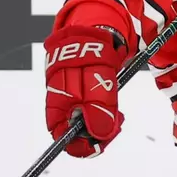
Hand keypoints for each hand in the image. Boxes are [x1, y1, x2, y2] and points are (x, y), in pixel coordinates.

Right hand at [43, 24, 127, 156]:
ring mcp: (72, 101)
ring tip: (119, 114)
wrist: (94, 31)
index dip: (82, 145)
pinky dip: (105, 113)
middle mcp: (62, 106)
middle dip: (99, 134)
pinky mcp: (83, 96)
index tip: (103, 140)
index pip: (63, 139)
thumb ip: (98, 109)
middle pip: (77, 135)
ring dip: (105, 124)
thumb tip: (99, 136)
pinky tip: (114, 107)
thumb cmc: (90, 54)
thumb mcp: (97, 82)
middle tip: (118, 123)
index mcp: (58, 106)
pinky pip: (93, 113)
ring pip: (87, 125)